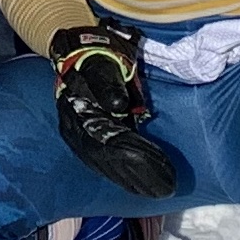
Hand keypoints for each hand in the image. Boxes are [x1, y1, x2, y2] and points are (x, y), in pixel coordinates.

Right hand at [49, 21, 177, 198]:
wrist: (75, 51)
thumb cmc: (94, 56)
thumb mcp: (102, 64)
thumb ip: (108, 83)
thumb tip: (118, 105)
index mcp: (77, 107)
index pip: (107, 140)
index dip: (134, 155)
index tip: (162, 166)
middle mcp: (73, 125)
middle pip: (104, 158)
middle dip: (136, 174)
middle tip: (166, 186)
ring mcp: (75, 132)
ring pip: (101, 163)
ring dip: (129, 179)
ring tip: (157, 189)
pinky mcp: (80, 137)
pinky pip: (98, 162)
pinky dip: (118, 174)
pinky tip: (136, 183)